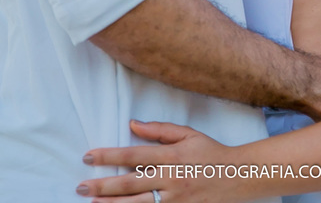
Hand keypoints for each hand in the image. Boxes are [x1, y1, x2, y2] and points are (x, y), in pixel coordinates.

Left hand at [78, 120, 241, 202]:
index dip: (109, 156)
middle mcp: (171, 178)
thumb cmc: (211, 153)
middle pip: (130, 183)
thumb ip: (159, 130)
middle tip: (80, 187)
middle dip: (103, 186)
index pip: (133, 155)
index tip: (88, 156)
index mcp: (171, 155)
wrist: (239, 176)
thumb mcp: (188, 134)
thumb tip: (132, 124)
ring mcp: (175, 199)